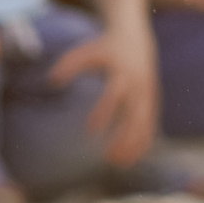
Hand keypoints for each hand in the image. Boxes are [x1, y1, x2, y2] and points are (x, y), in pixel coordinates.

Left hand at [50, 16, 157, 164]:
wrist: (136, 38)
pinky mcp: (152, 101)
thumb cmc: (105, 47)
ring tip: (118, 165)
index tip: (91, 130)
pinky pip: (151, 124)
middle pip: (135, 114)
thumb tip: (50, 81)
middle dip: (124, 136)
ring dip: (134, 144)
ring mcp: (148, 94)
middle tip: (109, 159)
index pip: (114, 93)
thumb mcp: (86, 51)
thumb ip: (69, 64)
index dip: (104, 110)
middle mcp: (138, 84)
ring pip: (145, 123)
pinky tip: (131, 160)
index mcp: (122, 71)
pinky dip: (143, 142)